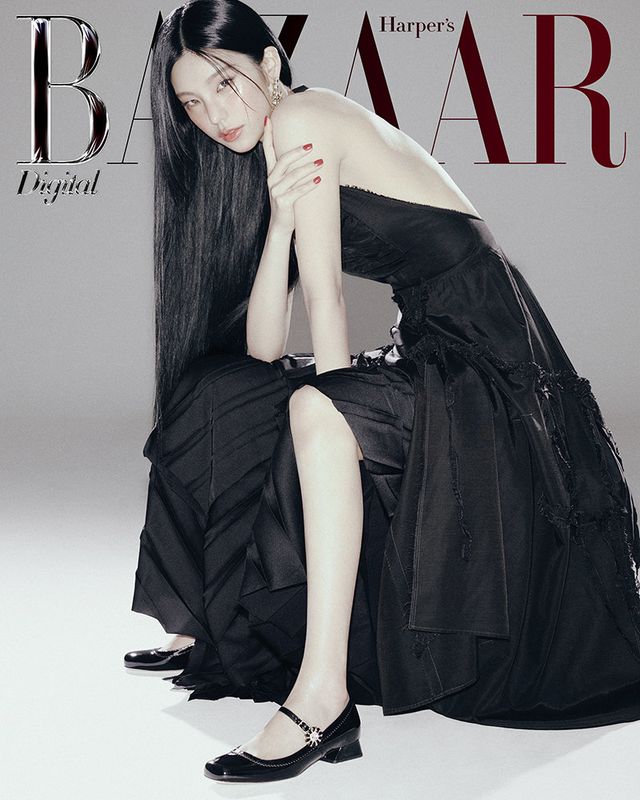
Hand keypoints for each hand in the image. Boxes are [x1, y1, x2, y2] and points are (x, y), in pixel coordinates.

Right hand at [262, 114, 323, 233]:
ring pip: (293, 175)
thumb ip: (290, 169)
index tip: (268, 119)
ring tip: (322, 163)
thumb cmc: (286, 201)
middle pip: (283, 160)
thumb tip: (304, 151)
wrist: (280, 225)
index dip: (267, 135)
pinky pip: (298, 191)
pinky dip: (309, 185)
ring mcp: (276, 191)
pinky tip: (319, 180)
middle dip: (298, 152)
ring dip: (309, 168)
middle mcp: (271, 180)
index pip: (267, 150)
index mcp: (271, 173)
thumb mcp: (285, 183)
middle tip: (312, 145)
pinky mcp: (283, 202)